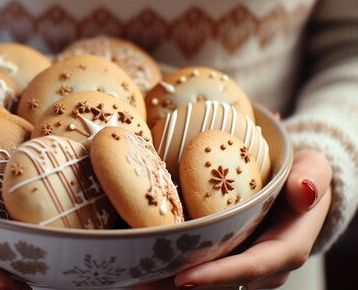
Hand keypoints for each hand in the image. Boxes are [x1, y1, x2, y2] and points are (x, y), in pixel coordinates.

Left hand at [133, 150, 331, 289]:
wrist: (297, 186)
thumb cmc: (303, 175)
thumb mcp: (314, 168)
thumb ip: (313, 176)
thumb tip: (303, 191)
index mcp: (286, 248)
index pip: (251, 267)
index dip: (218, 276)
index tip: (183, 279)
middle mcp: (261, 266)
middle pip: (219, 283)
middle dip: (178, 286)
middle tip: (139, 282)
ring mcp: (240, 263)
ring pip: (204, 283)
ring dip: (167, 284)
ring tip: (130, 278)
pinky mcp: (224, 258)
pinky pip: (197, 269)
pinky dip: (168, 271)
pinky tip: (138, 262)